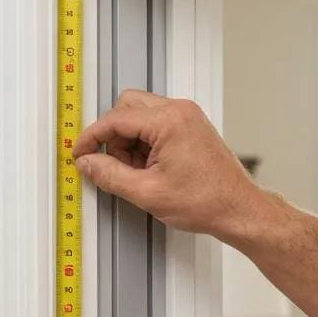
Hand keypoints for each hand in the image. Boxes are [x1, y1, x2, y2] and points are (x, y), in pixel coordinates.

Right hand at [73, 90, 277, 242]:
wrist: (238, 209)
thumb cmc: (206, 201)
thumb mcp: (147, 193)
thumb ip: (110, 175)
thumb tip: (88, 163)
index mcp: (169, 122)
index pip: (116, 119)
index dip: (92, 137)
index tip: (80, 153)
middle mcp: (179, 111)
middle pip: (126, 107)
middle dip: (112, 136)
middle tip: (111, 164)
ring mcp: (187, 117)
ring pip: (140, 115)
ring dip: (128, 140)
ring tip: (136, 172)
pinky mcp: (190, 127)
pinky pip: (155, 124)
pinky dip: (144, 143)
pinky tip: (148, 169)